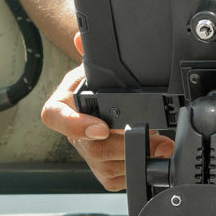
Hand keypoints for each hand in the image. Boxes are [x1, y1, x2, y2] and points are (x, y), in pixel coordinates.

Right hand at [40, 34, 173, 190]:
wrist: (102, 101)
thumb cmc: (94, 84)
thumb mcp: (92, 66)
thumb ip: (90, 52)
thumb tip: (82, 37)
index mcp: (62, 106)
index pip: (56, 118)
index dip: (76, 126)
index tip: (100, 127)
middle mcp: (73, 135)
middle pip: (93, 148)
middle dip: (127, 143)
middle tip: (154, 135)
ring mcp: (88, 156)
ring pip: (108, 165)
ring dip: (138, 155)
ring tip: (160, 142)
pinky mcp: (104, 172)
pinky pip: (118, 178)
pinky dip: (138, 168)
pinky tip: (153, 155)